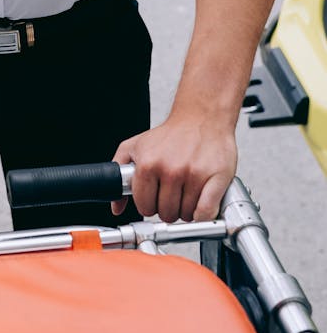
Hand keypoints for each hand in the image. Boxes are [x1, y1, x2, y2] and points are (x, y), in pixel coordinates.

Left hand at [110, 113, 236, 222]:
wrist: (202, 117)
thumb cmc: (171, 134)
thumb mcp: (135, 146)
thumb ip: (119, 172)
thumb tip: (116, 206)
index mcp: (148, 163)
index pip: (144, 206)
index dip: (150, 205)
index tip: (155, 199)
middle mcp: (170, 169)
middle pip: (166, 214)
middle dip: (169, 208)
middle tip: (174, 194)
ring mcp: (194, 174)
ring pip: (186, 215)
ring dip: (187, 210)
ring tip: (188, 193)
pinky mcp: (216, 178)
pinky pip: (206, 213)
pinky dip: (204, 215)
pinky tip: (202, 203)